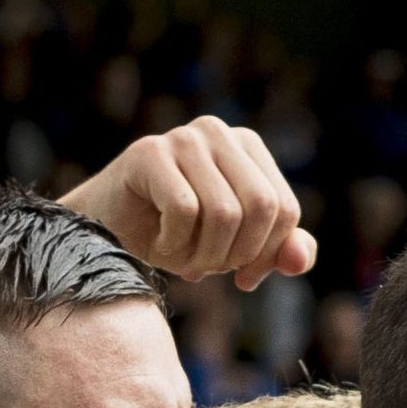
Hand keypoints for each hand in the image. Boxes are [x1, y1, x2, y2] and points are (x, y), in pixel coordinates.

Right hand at [62, 120, 316, 288]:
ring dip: (206, 254)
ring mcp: (183, 137)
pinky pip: (185, 211)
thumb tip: (301, 260)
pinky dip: (176, 244)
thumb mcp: (235, 248)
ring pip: (225, 213)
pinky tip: (161, 244)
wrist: (105, 232)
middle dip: (239, 254)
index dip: (268, 254)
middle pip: (261, 208)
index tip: (243, 276)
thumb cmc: (174, 235)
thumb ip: (277, 252)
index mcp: (247, 145)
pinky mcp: (149, 152)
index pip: (285, 209)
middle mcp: (218, 131)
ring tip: (185, 257)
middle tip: (211, 267)